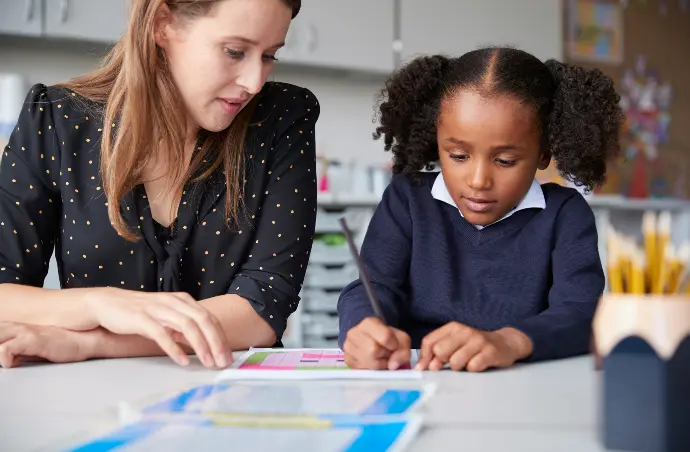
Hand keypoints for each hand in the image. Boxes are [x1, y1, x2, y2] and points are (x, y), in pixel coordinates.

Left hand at [0, 322, 97, 367]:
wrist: (87, 339)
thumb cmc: (63, 344)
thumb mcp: (34, 347)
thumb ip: (17, 351)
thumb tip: (5, 360)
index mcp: (14, 327)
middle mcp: (16, 326)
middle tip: (0, 357)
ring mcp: (23, 332)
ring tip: (5, 361)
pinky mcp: (32, 340)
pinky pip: (5, 350)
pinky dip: (4, 359)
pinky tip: (11, 364)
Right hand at [85, 288, 231, 367]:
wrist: (107, 304)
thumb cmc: (139, 313)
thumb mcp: (166, 318)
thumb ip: (183, 328)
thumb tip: (202, 344)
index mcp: (182, 301)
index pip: (209, 318)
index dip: (221, 337)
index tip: (228, 355)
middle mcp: (174, 302)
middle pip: (203, 320)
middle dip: (216, 342)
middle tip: (223, 362)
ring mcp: (158, 309)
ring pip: (188, 325)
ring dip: (201, 346)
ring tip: (208, 362)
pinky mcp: (142, 319)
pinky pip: (162, 334)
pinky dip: (175, 348)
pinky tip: (183, 360)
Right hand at [342, 317, 410, 369]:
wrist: (372, 339)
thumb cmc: (387, 338)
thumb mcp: (401, 339)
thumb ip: (403, 351)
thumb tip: (393, 365)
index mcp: (369, 323)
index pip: (385, 337)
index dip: (393, 345)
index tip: (393, 345)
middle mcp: (354, 333)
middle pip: (374, 350)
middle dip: (384, 355)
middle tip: (386, 352)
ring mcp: (348, 346)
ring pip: (368, 362)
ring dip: (379, 364)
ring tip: (380, 357)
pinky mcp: (347, 359)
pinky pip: (362, 370)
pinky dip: (371, 369)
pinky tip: (372, 362)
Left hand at [415, 322, 532, 371]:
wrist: (504, 343)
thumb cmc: (474, 346)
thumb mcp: (455, 344)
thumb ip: (437, 353)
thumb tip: (421, 367)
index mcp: (452, 328)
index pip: (429, 341)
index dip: (425, 357)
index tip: (425, 368)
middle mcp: (464, 331)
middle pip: (440, 351)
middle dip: (443, 361)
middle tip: (452, 362)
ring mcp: (478, 341)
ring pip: (455, 361)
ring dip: (459, 367)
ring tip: (467, 363)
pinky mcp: (490, 352)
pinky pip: (472, 367)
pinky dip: (473, 369)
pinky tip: (478, 364)